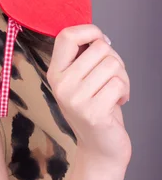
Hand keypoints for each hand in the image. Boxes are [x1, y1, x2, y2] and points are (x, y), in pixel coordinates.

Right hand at [46, 24, 131, 166]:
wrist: (99, 148)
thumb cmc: (95, 108)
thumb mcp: (80, 80)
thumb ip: (83, 57)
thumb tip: (98, 36)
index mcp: (55, 72)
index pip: (66, 36)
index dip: (89, 31)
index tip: (100, 40)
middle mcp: (61, 84)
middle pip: (99, 48)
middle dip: (114, 59)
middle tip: (111, 77)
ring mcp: (75, 99)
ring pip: (112, 64)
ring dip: (122, 77)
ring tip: (115, 91)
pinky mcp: (92, 112)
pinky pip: (119, 83)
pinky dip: (125, 91)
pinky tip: (117, 102)